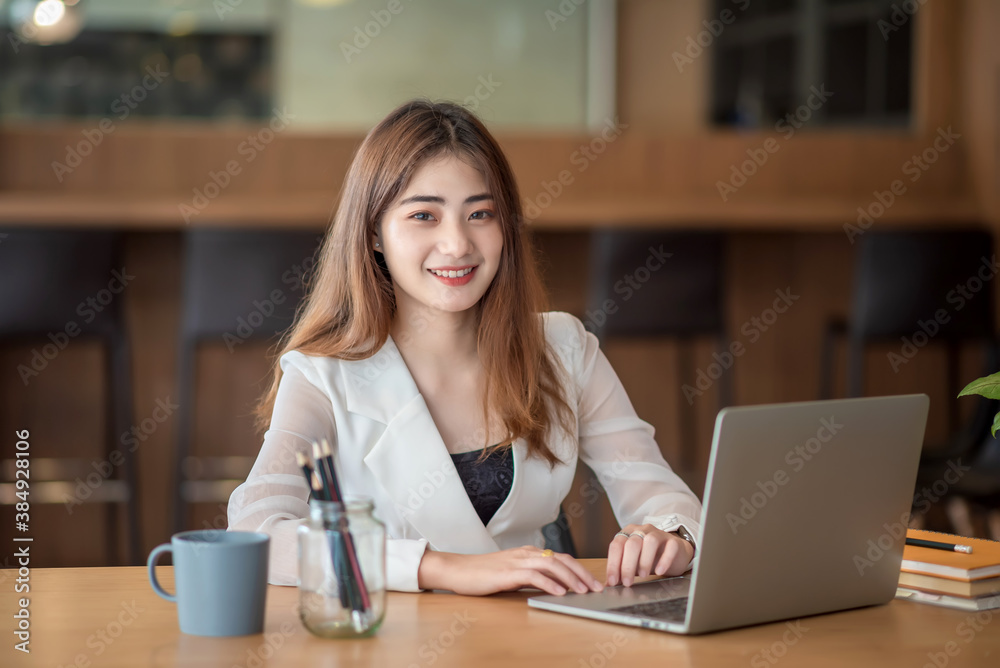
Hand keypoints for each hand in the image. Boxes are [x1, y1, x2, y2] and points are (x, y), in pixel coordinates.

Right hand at [417, 546, 604, 595]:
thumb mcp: (512, 573)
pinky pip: (534, 576)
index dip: (580, 569)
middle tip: (595, 588)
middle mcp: (526, 553)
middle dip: (581, 574)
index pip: (561, 557)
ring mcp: (517, 561)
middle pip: (561, 559)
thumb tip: (553, 586)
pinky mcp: (508, 573)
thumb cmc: (483, 574)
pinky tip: (559, 592)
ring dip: (570, 579)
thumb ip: (531, 576)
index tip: (593, 582)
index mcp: (529, 552)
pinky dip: (549, 583)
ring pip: (552, 565)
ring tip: (582, 591)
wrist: (458, 570)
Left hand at [606, 524, 693, 586]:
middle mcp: (642, 530)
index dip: (613, 564)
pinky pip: (670, 547)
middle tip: (627, 582)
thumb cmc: (649, 558)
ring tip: (643, 575)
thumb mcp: (633, 564)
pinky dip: (664, 560)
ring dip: (644, 560)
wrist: (673, 553)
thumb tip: (607, 585)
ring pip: (650, 541)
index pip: (616, 545)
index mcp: (628, 534)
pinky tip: (660, 571)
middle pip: (632, 543)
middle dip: (627, 565)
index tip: (612, 581)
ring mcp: (658, 534)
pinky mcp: (673, 541)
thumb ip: (620, 572)